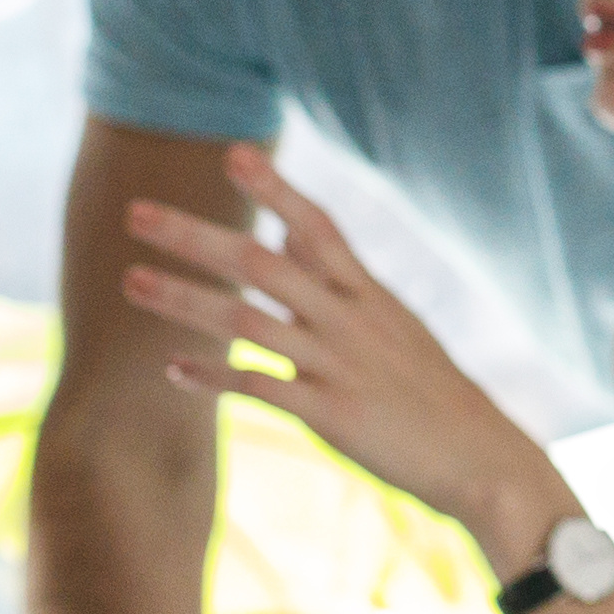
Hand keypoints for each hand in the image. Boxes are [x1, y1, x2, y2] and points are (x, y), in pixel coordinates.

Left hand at [123, 148, 569, 571]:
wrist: (482, 459)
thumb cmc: (431, 392)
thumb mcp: (393, 323)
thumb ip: (339, 277)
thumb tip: (294, 230)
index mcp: (368, 293)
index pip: (318, 224)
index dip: (275, 189)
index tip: (232, 153)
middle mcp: (350, 319)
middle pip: (262, 263)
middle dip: (195, 236)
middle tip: (135, 212)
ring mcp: (339, 365)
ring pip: (248, 322)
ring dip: (185, 300)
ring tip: (131, 281)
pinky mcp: (332, 414)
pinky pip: (259, 388)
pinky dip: (214, 377)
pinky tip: (172, 370)